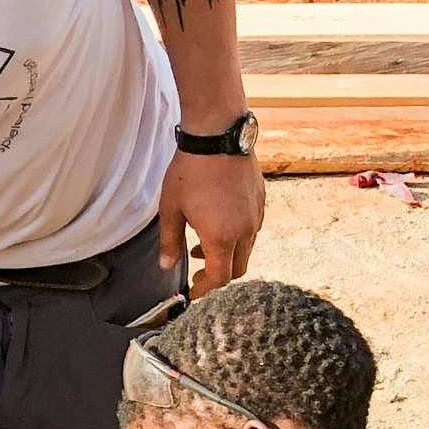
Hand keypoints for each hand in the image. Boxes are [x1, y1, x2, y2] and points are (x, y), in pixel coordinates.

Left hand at [156, 148, 263, 295]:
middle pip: (237, 269)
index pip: (219, 278)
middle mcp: (245, 231)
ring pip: (247, 249)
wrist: (218, 136)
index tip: (195, 292)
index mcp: (222, 237)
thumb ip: (169, 241)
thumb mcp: (171, 209)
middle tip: (198, 274)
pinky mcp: (261, 201)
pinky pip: (253, 230)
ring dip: (226, 255)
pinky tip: (219, 223)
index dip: (206, 290)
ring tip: (201, 245)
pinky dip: (237, 237)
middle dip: (218, 276)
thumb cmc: (190, 171)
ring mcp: (256, 216)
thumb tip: (167, 266)